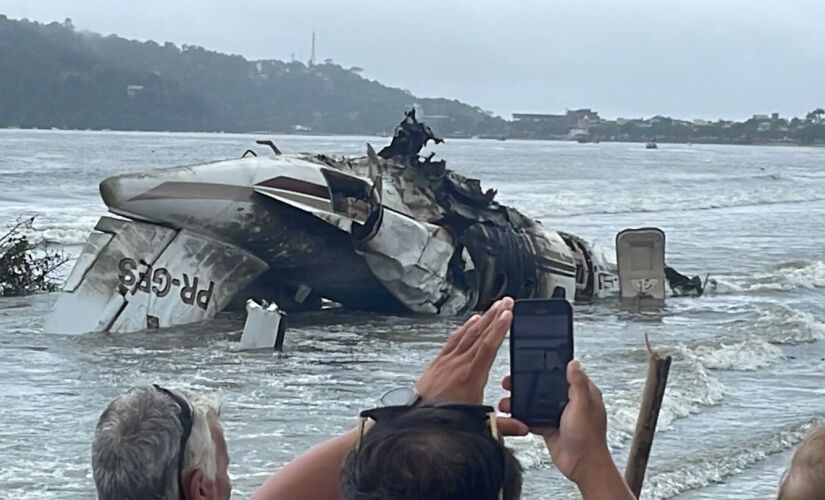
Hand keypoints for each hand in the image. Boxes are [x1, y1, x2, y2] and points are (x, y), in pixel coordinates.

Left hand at [416, 297, 527, 435]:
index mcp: (470, 377)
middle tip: (506, 301)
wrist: (413, 422)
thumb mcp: (476, 424)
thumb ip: (502, 426)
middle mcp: (458, 364)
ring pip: (467, 334)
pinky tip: (469, 323)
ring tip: (492, 308)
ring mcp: (447, 361)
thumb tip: (523, 428)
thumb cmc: (442, 421)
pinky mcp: (437, 362)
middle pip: (479, 334)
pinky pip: (453, 340)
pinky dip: (463, 329)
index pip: (488, 346)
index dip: (500, 329)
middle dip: (494, 316)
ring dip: (481, 319)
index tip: (509, 313)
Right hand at [498, 360, 612, 483]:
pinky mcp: (550, 427)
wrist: (582, 466)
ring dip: (521, 401)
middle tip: (511, 381)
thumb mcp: (582, 406)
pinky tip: (512, 415)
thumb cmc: (588, 438)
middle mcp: (571, 403)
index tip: (533, 363)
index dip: (550, 368)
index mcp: (584, 394)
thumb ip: (577, 384)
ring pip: (536, 402)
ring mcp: (559, 415)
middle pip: (546, 387)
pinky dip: (522, 417)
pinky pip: (533, 418)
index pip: (565, 374)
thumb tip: (574, 363)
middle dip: (528, 384)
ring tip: (507, 401)